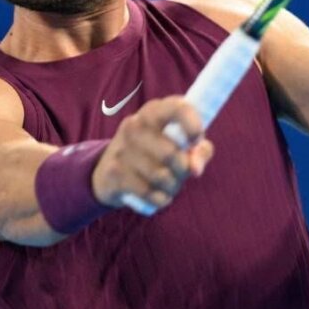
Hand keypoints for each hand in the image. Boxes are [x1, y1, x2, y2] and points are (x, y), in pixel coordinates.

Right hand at [92, 96, 214, 210]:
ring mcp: (121, 148)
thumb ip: (199, 151)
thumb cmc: (156, 154)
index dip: (192, 125)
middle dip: (183, 171)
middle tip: (182, 174)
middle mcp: (134, 125)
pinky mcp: (114, 172)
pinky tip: (160, 196)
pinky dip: (160, 199)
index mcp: (154, 111)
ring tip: (170, 185)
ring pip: (161, 176)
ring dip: (173, 187)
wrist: (110, 172)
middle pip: (171, 154)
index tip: (197, 140)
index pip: (177, 109)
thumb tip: (196, 169)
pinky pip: (148, 192)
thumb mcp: (179, 144)